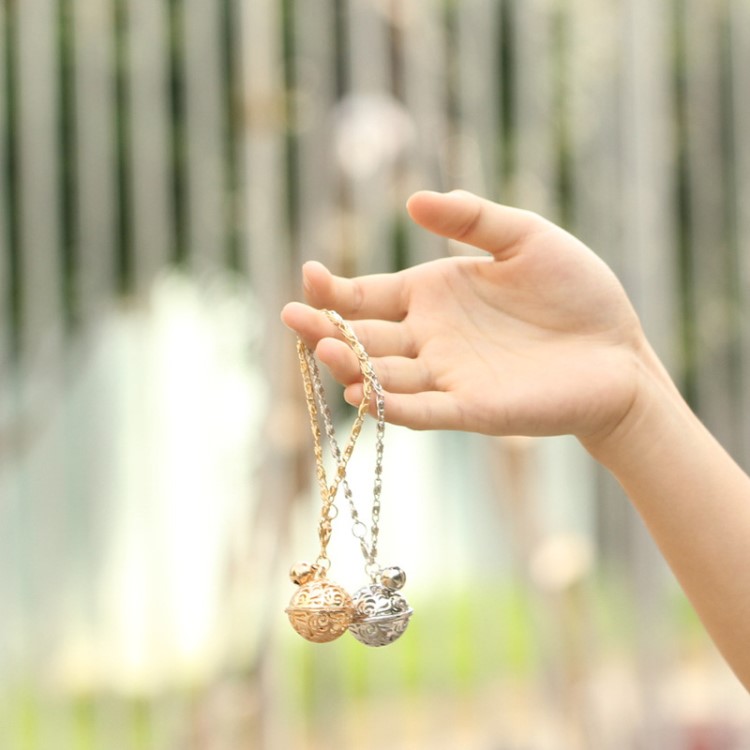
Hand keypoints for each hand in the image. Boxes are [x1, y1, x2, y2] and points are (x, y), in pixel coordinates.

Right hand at [281, 190, 651, 442]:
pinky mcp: (474, 409)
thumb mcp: (525, 237)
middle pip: (365, 336)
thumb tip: (412, 199)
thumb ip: (471, 218)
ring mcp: (448, 376)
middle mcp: (430, 338)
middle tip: (295, 319)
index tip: (308, 276)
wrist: (618, 349)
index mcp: (433, 295)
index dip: (335, 290)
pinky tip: (365, 395)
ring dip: (354, 366)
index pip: (369, 294)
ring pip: (386, 376)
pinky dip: (393, 406)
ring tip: (327, 351)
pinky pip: (424, 410)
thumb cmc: (575, 291)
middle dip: (328, 330)